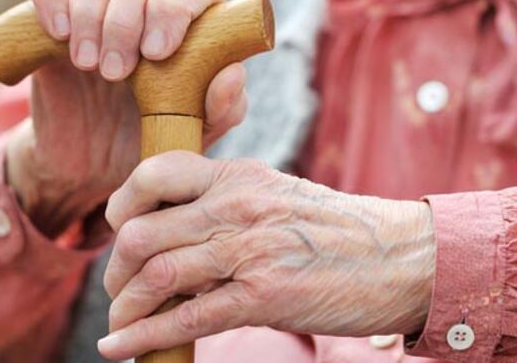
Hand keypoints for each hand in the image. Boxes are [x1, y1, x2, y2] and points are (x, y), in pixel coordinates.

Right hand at [6, 0, 246, 235]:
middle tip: (116, 73)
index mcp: (193, 23)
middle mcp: (150, 0)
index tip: (157, 53)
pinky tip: (58, 35)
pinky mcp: (55, 6)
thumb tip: (232, 74)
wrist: (93, 166)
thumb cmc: (152, 139)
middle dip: (128, 18)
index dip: (179, 7)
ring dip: (91, 10)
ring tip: (88, 64)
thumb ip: (220, 109)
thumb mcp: (191, 133)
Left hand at [97, 151, 435, 359]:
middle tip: (119, 287)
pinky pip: (186, 319)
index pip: (156, 172)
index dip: (122, 204)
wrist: (400, 256)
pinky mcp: (263, 297)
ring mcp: (249, 250)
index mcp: (239, 175)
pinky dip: (143, 338)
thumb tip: (178, 235)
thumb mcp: (279, 195)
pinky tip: (120, 350)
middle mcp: (238, 205)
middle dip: (117, 268)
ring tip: (122, 321)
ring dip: (126, 305)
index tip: (118, 230)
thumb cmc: (338, 229)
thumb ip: (229, 205)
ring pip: (156, 275)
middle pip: (143, 232)